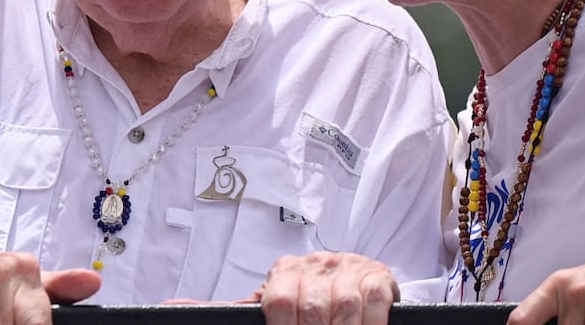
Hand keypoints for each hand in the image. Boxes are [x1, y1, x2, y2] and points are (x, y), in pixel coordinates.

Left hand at [259, 251, 399, 324]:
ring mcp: (347, 266)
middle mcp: (316, 264)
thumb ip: (251, 305)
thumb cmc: (308, 295)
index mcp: (286, 271)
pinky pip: (373, 299)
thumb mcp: (280, 299)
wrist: (350, 277)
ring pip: (344, 306)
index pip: (280, 302)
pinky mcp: (375, 273)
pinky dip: (372, 322)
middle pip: (313, 310)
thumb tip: (208, 305)